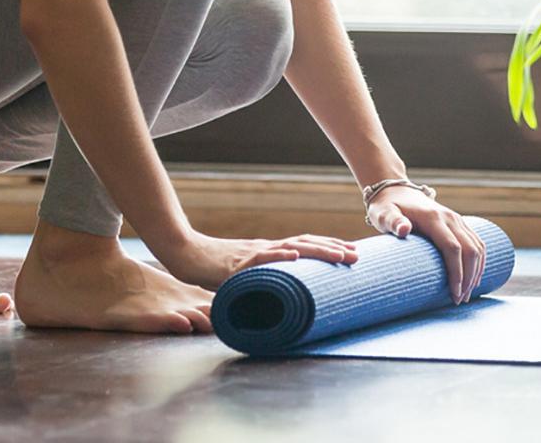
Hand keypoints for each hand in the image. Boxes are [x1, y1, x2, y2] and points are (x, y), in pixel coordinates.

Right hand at [161, 229, 359, 290]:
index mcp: (267, 252)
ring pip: (291, 248)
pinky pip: (261, 258)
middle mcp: (265, 249)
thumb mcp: (242, 276)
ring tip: (340, 255)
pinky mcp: (237, 263)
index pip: (303, 246)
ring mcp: (253, 253)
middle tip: (357, 256)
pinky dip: (280, 257)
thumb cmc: (210, 268)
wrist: (184, 253)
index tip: (350, 252)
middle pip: (304, 244)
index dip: (327, 248)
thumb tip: (278, 297)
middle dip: (332, 249)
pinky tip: (295, 257)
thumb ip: (260, 281)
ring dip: (318, 251)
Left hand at [366, 186, 486, 304]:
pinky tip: (474, 278)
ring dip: (476, 272)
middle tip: (459, 301)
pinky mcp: (459, 223)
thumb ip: (392, 221)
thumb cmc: (386, 207)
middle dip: (468, 278)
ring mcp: (456, 219)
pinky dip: (479, 262)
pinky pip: (477, 243)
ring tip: (466, 294)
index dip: (457, 272)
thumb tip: (404, 229)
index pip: (453, 247)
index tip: (454, 294)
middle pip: (470, 250)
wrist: (395, 190)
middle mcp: (449, 217)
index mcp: (433, 217)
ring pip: (477, 247)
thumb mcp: (383, 214)